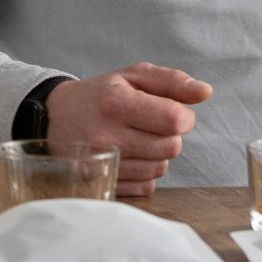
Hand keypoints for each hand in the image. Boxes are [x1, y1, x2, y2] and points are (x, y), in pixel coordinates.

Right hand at [43, 62, 213, 196]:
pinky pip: (146, 186)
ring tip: (138, 139)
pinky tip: (131, 156)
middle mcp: (107, 135)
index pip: (175, 120)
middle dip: (169, 135)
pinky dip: (146, 173)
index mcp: (117, 103)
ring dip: (158, 154)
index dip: (182, 116)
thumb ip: (172, 81)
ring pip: (160, 168)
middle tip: (150, 125)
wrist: (55, 118)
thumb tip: (206, 92)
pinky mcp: (102, 182)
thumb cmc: (99, 95)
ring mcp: (103, 163)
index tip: (170, 111)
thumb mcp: (133, 75)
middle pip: (171, 147)